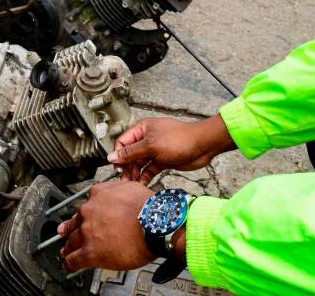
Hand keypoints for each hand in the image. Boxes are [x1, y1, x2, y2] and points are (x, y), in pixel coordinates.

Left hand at [59, 180, 153, 270]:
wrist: (155, 224)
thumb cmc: (149, 208)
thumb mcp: (133, 187)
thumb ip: (120, 190)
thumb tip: (122, 193)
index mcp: (99, 194)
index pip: (87, 203)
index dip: (87, 212)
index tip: (87, 216)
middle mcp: (89, 211)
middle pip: (75, 222)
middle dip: (71, 228)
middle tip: (66, 232)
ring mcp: (87, 232)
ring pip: (71, 240)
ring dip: (69, 246)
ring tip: (67, 250)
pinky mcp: (90, 252)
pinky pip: (73, 259)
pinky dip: (70, 263)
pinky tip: (71, 264)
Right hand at [109, 115, 234, 182]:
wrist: (202, 146)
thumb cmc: (178, 139)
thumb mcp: (151, 146)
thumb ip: (131, 153)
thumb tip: (111, 157)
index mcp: (142, 129)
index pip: (122, 142)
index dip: (118, 155)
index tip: (117, 169)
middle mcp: (146, 139)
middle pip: (130, 155)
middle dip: (126, 167)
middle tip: (125, 181)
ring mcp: (155, 150)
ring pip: (139, 164)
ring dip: (135, 174)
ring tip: (131, 186)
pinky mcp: (162, 160)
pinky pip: (149, 169)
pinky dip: (145, 177)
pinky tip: (141, 185)